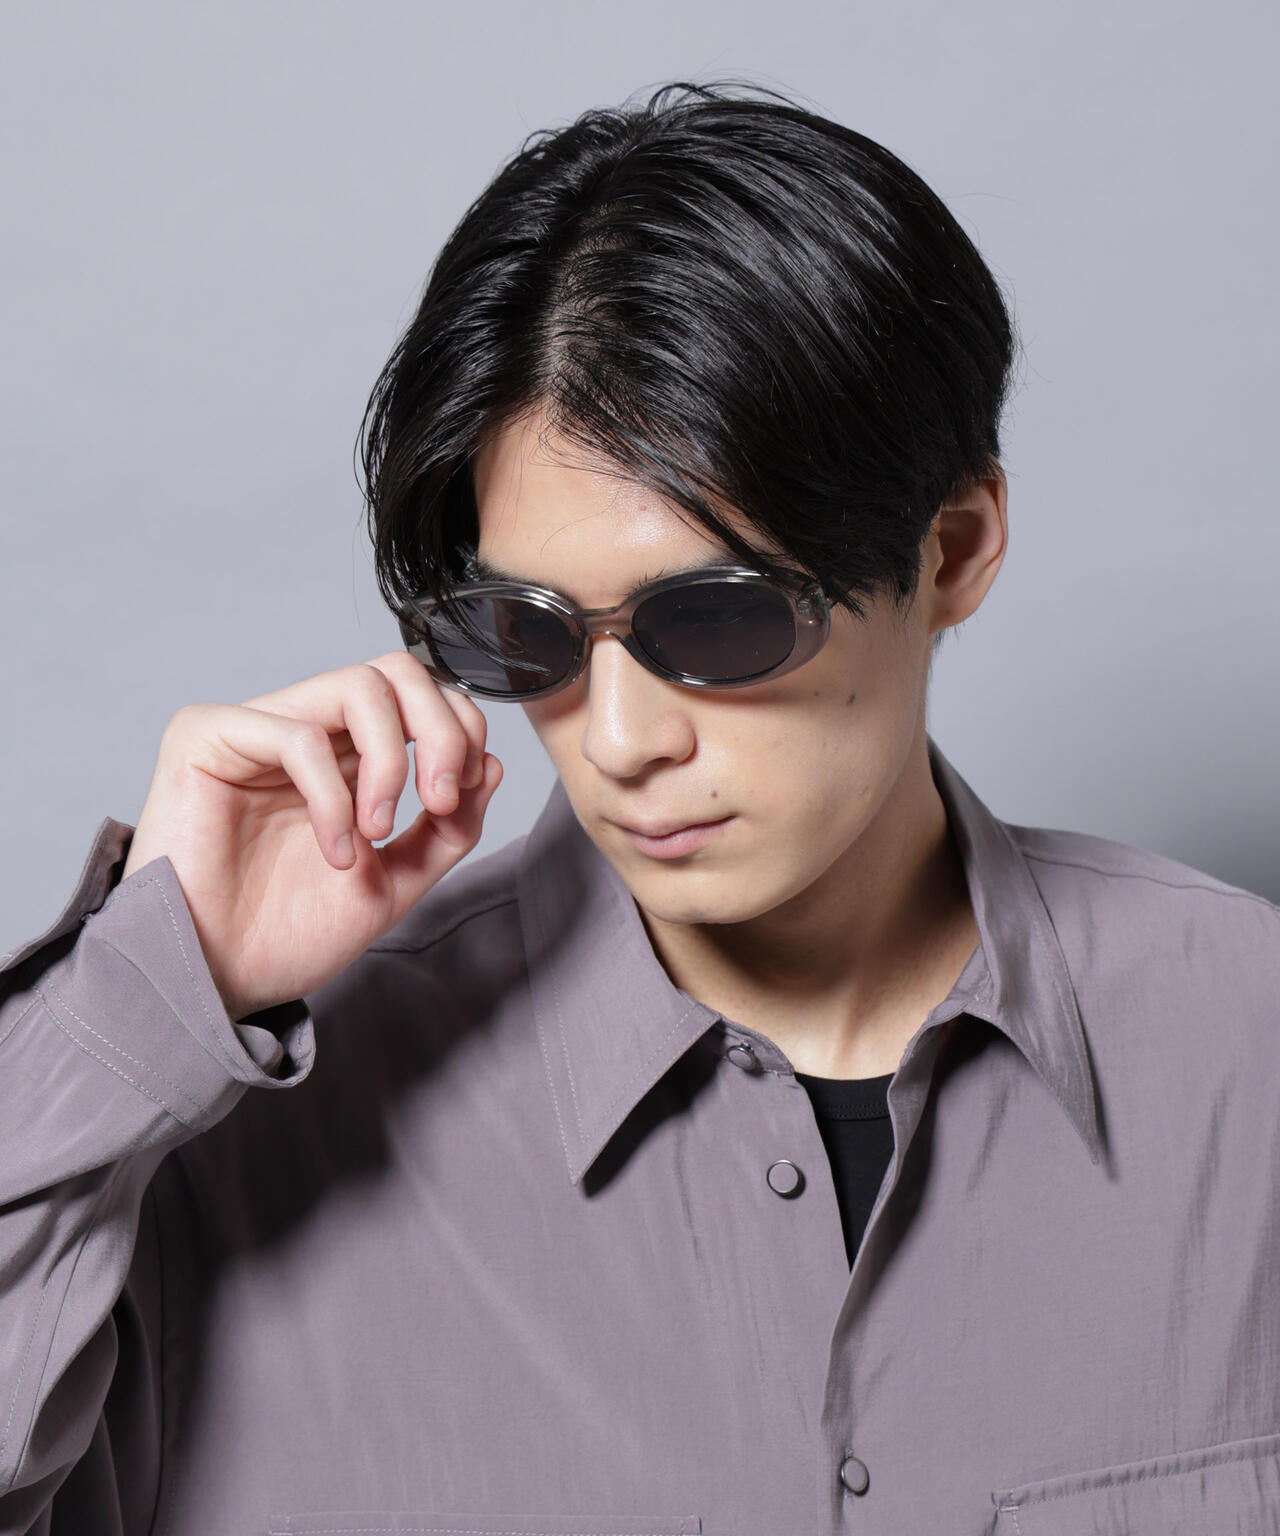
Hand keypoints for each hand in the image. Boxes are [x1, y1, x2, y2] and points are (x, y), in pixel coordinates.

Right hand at [120, 652, 502, 1019]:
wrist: (220, 982)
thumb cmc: (290, 935)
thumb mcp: (397, 881)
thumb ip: (447, 829)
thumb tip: (491, 764)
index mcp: (348, 755)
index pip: (420, 695)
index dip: (460, 730)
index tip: (459, 798)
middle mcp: (308, 730)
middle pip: (398, 671)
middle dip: (442, 729)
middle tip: (440, 800)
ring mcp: (258, 727)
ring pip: (359, 686)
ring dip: (391, 762)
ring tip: (378, 832)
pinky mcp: (208, 737)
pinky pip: (298, 736)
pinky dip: (333, 797)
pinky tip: (335, 850)